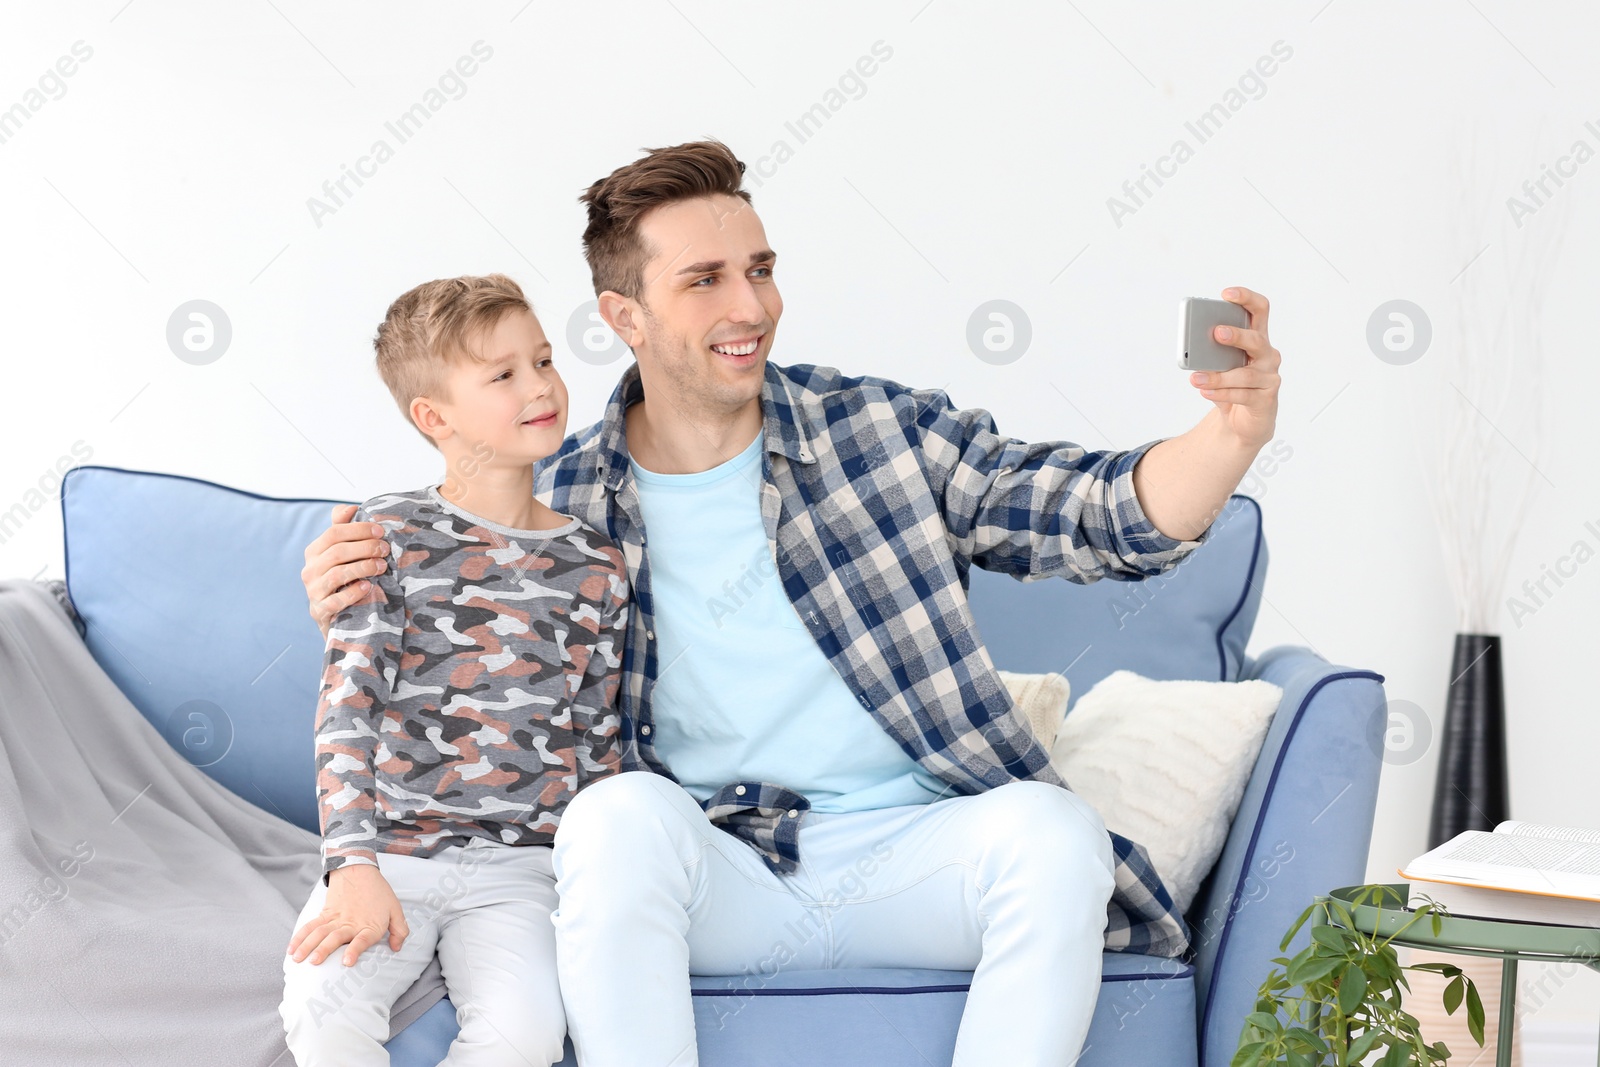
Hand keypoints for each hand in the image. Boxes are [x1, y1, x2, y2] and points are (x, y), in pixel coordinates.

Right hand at [288, 863, 408, 966]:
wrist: (359, 871)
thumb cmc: (379, 893)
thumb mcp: (396, 909)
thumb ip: (400, 930)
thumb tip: (397, 948)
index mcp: (369, 926)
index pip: (362, 940)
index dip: (354, 950)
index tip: (346, 962)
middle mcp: (351, 924)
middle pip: (335, 937)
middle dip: (323, 950)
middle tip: (314, 961)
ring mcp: (335, 919)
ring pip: (319, 933)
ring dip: (307, 946)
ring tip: (297, 958)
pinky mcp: (325, 914)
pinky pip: (310, 926)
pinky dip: (299, 937)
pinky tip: (291, 949)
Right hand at [302, 504, 388, 637]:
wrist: (338, 617)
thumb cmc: (344, 579)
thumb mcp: (343, 554)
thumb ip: (344, 530)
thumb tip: (351, 507)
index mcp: (315, 551)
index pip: (334, 532)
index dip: (359, 529)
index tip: (381, 531)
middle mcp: (310, 570)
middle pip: (337, 552)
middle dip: (365, 547)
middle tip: (386, 549)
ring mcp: (313, 591)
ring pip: (337, 574)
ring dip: (363, 567)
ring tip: (382, 566)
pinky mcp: (320, 611)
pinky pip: (336, 601)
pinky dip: (353, 592)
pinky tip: (368, 587)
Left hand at [1188, 286, 1280, 449]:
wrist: (1244, 420)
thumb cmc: (1232, 385)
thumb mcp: (1220, 366)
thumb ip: (1212, 355)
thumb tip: (1195, 350)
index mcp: (1257, 338)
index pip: (1259, 310)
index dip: (1246, 298)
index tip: (1226, 294)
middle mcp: (1268, 355)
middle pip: (1256, 339)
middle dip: (1236, 335)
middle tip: (1216, 333)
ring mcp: (1270, 377)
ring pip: (1245, 374)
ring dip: (1218, 376)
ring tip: (1196, 378)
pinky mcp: (1266, 399)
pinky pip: (1242, 394)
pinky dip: (1221, 393)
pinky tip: (1205, 391)